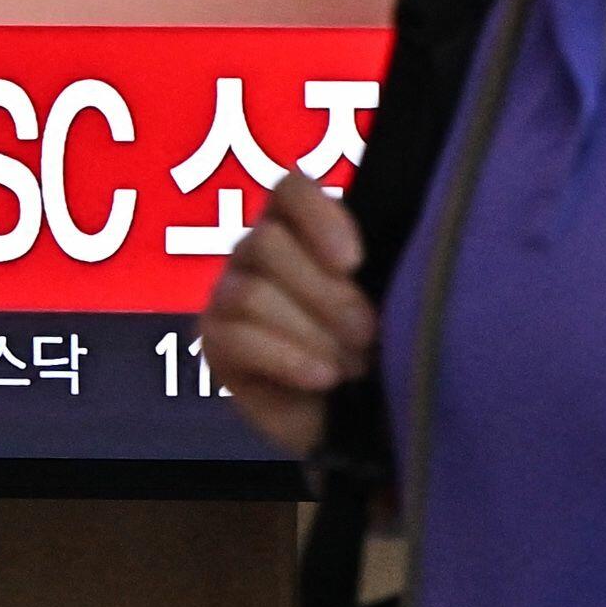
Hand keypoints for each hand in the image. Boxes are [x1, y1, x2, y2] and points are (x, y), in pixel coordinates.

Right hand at [201, 172, 372, 460]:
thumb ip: (381, 264)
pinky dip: (288, 359)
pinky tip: (323, 378)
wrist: (356, 417)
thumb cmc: (379, 346)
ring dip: (311, 334)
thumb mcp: (390, 299)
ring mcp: (229, 294)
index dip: (317, 217)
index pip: (289, 189)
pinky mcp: (215, 341)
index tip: (354, 263)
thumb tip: (371, 260)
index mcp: (300, 226)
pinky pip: (239, 338)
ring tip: (351, 366)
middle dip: (326, 295)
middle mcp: (256, 251)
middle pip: (267, 243)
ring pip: (252, 295)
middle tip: (369, 335)